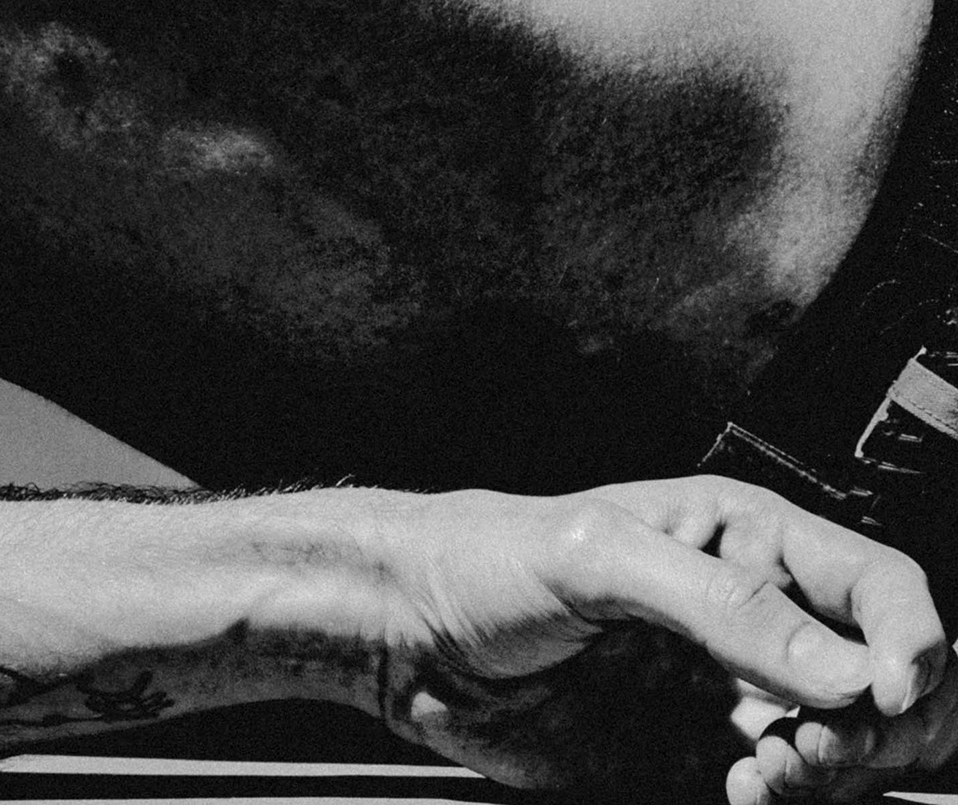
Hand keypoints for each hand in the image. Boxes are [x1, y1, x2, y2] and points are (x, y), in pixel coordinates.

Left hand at [368, 476, 956, 799]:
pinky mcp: (699, 763)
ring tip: (763, 775)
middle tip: (808, 746)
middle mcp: (755, 621)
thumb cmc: (489, 558)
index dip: (910, 642)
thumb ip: (721, 603)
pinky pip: (783, 801)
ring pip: (846, 753)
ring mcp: (731, 697)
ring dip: (828, 776)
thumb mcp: (601, 554)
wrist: (412, 637)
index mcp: (746, 539)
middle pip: (885, 683)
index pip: (879, 588)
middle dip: (876, 725)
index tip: (887, 695)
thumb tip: (839, 663)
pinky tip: (737, 792)